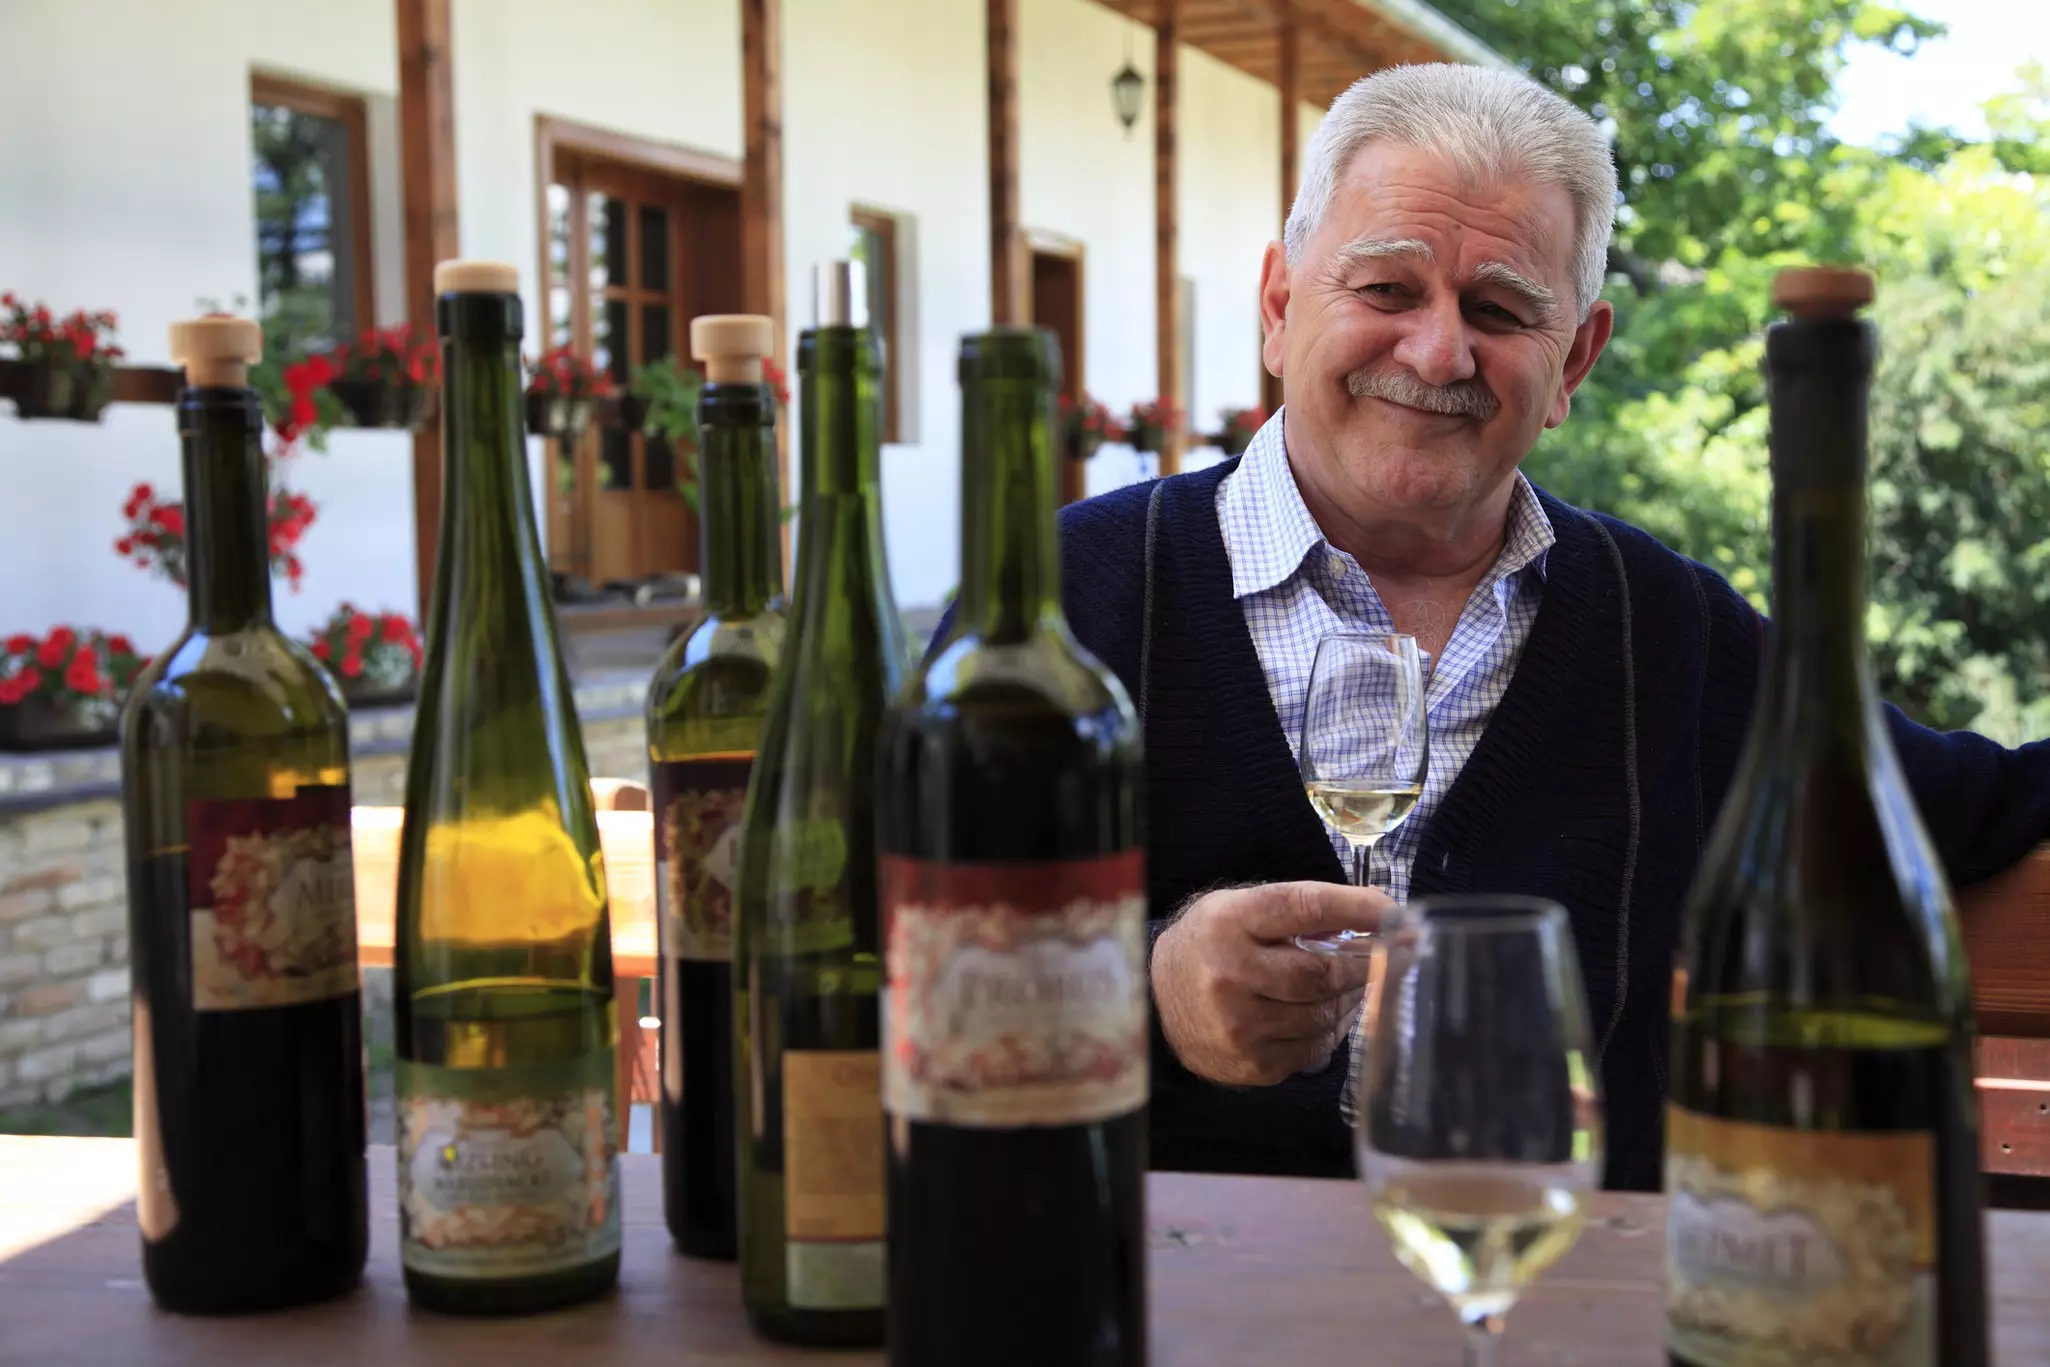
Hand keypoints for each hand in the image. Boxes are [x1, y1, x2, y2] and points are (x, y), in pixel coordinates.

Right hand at [1151, 881, 1390, 1086]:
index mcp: (1228, 922)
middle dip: (1368, 963)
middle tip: (1394, 955)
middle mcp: (1229, 975)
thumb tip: (1378, 910)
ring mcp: (1239, 1025)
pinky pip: (1315, 1048)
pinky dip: (1334, 1028)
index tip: (1396, 913)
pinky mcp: (1252, 1062)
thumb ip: (1301, 908)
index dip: (1357, 909)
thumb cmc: (1210, 945)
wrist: (1154, 1000)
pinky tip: (1333, 1011)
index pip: (1304, 908)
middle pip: (1322, 973)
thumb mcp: (1241, 908)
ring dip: (1355, 997)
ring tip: (1361, 983)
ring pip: (1325, 1014)